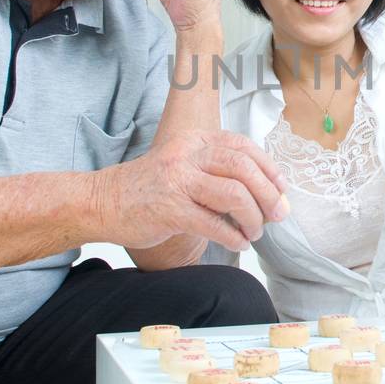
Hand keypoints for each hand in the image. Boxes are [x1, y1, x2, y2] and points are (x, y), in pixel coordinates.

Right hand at [93, 130, 289, 252]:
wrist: (103, 202)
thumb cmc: (149, 188)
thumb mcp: (183, 164)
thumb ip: (216, 171)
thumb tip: (264, 191)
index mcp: (194, 140)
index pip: (242, 147)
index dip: (268, 168)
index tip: (281, 188)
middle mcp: (187, 155)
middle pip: (243, 168)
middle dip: (268, 194)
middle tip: (277, 215)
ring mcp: (178, 181)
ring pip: (233, 194)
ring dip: (253, 217)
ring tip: (254, 232)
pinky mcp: (170, 209)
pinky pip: (213, 223)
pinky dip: (233, 236)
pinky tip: (238, 243)